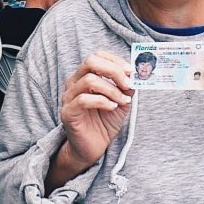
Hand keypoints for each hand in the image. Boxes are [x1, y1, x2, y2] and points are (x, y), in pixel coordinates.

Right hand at [50, 51, 133, 184]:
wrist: (92, 147)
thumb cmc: (104, 122)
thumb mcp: (121, 101)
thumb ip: (127, 87)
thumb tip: (136, 75)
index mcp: (84, 76)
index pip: (97, 56)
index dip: (115, 60)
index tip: (131, 71)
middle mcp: (74, 82)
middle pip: (90, 62)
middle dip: (114, 70)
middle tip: (128, 83)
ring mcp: (68, 97)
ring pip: (89, 80)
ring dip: (112, 89)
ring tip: (122, 100)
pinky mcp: (68, 112)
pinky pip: (84, 100)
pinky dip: (103, 101)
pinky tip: (112, 107)